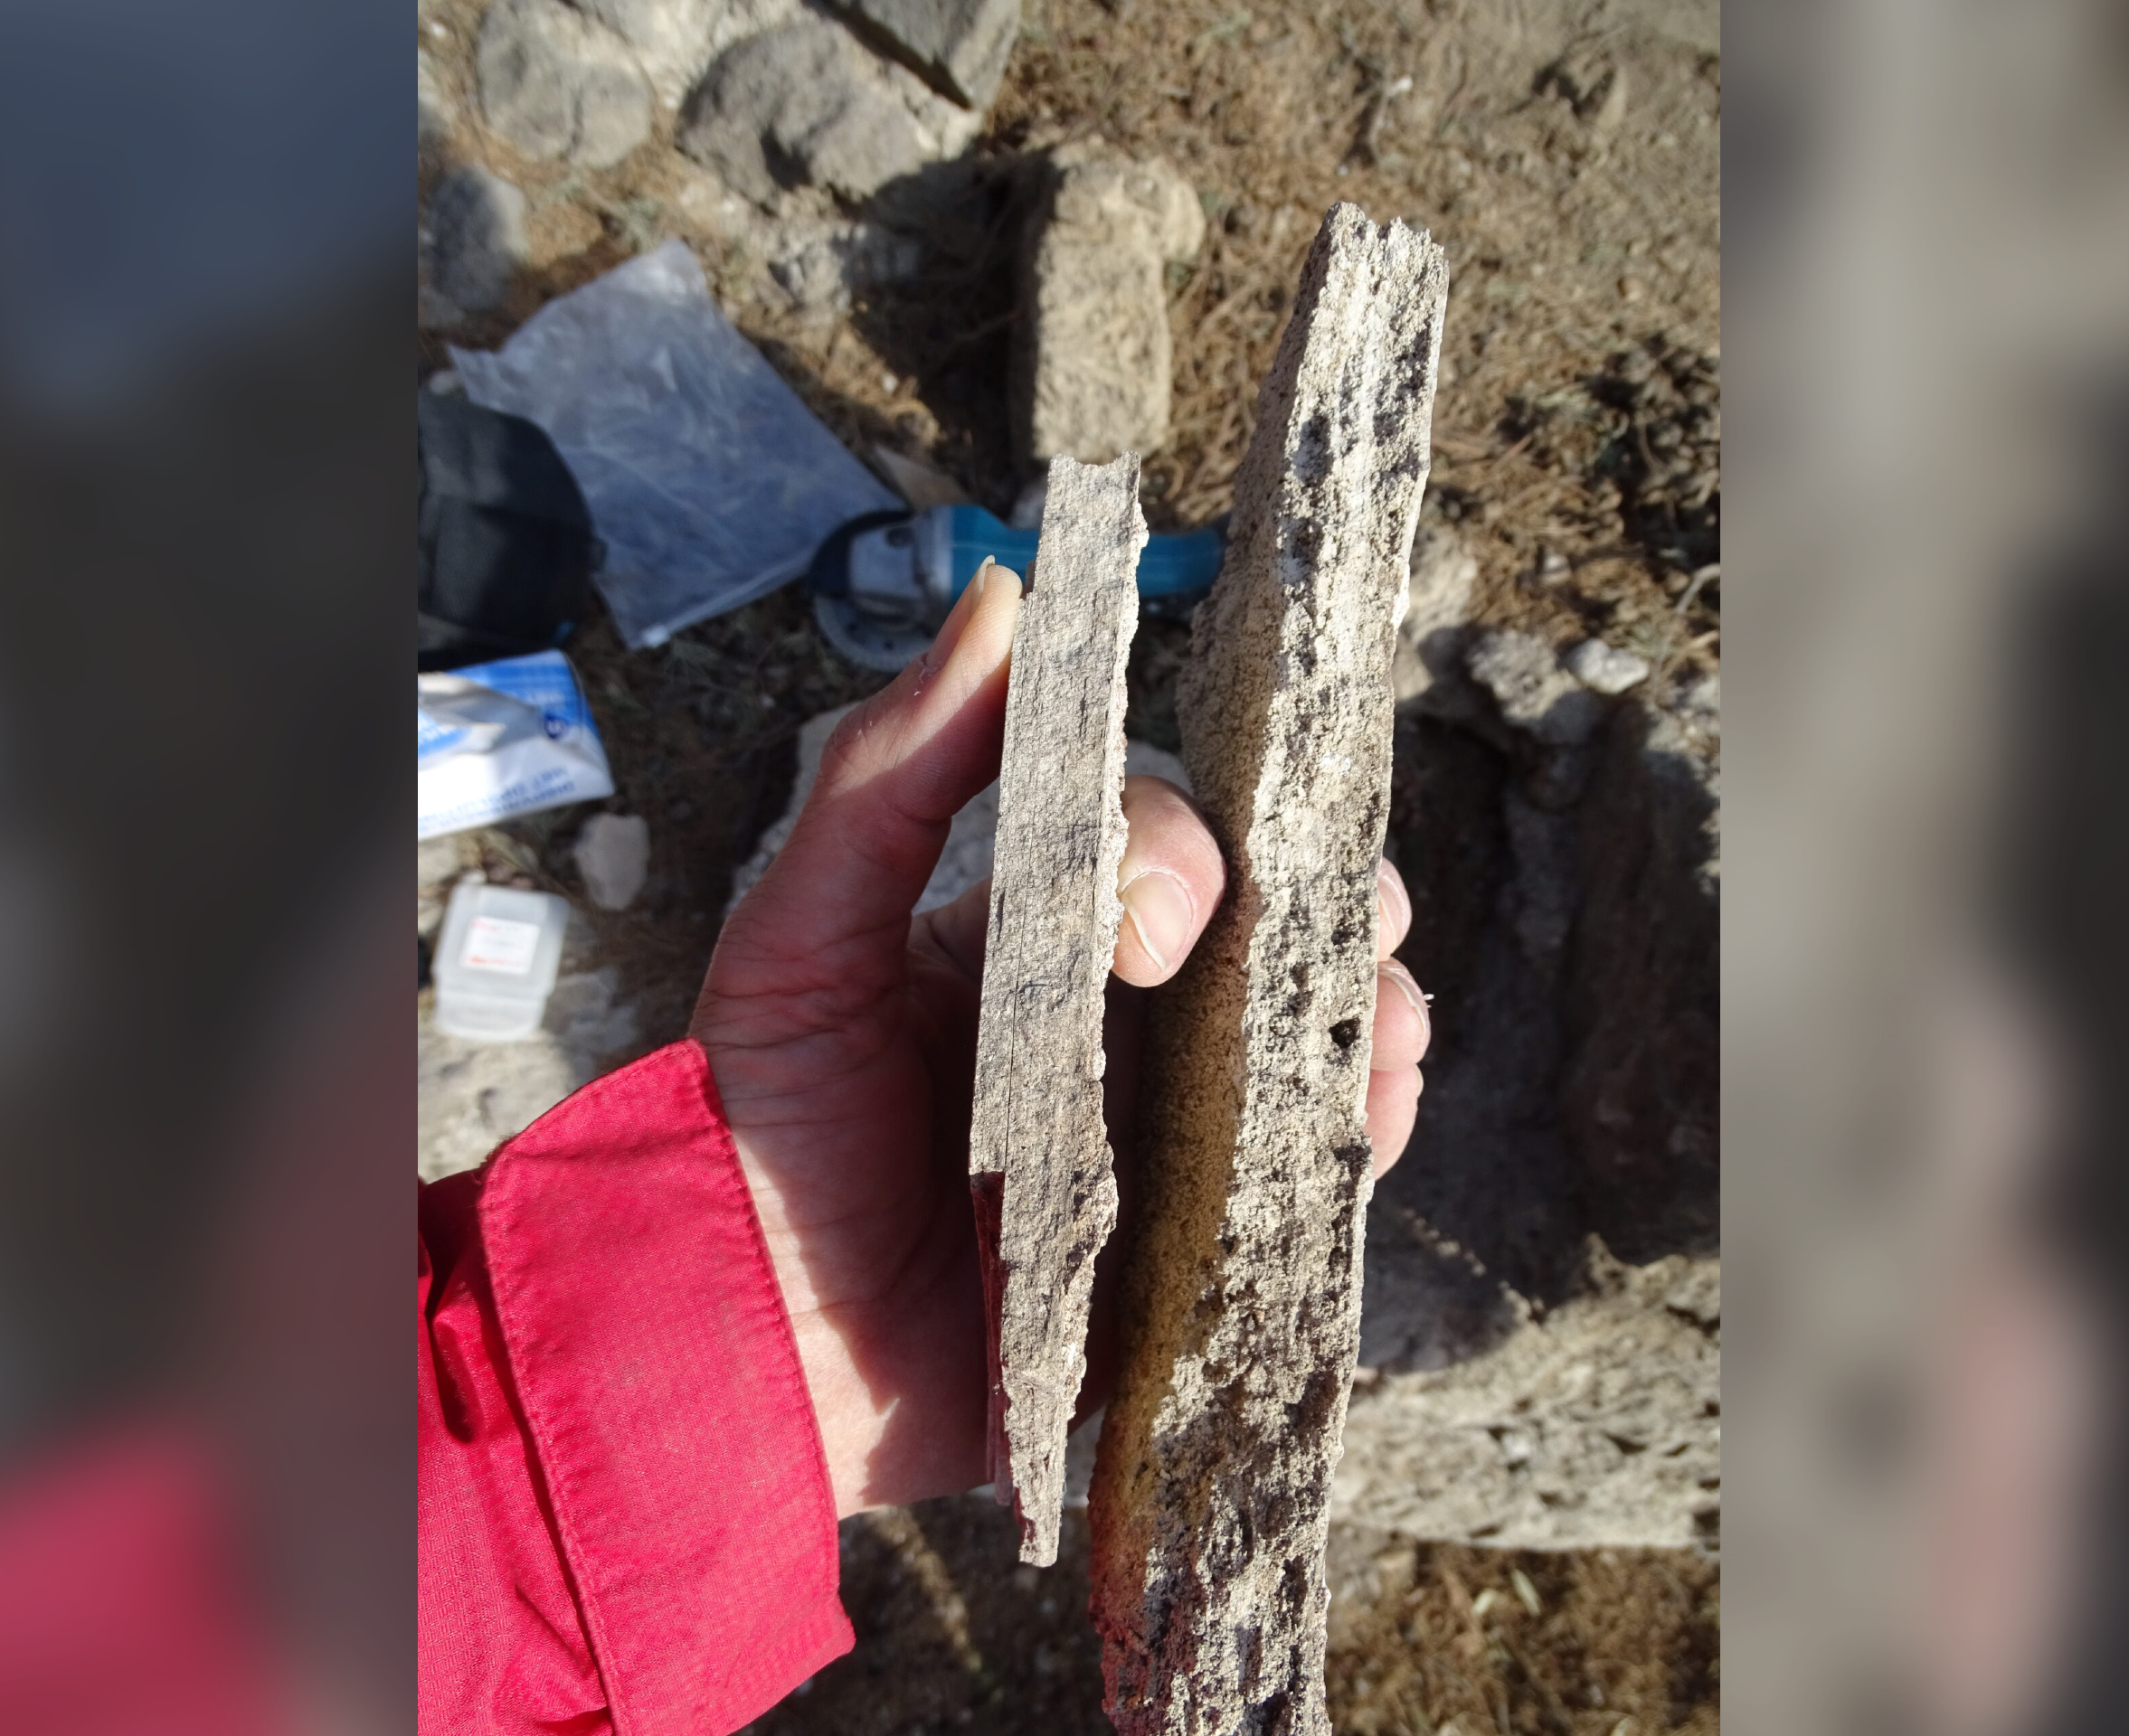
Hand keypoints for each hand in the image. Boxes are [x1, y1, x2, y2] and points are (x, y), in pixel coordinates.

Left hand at [693, 564, 1430, 1515]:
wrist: (749, 1339)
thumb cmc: (759, 1123)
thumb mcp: (800, 933)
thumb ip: (889, 773)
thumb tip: (1004, 591)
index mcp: (1038, 937)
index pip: (1158, 846)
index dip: (1193, 849)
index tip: (1165, 919)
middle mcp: (1116, 1025)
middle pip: (1269, 931)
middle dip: (1329, 911)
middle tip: (1349, 930)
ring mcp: (1164, 1136)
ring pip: (1309, 1045)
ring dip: (1366, 1013)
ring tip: (1379, 1028)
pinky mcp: (1189, 1248)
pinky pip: (1307, 1184)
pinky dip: (1361, 1140)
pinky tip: (1372, 1115)